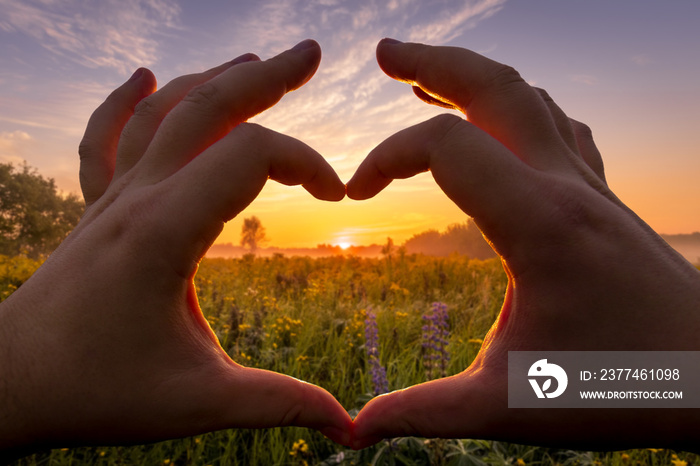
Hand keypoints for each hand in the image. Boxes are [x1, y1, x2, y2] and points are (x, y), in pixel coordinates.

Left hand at [0, 40, 349, 459]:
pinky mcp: (96, 210)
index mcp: (166, 231)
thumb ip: (279, 403)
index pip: (250, 156)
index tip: (337, 197)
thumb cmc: (96, 391)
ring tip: (251, 59)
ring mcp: (111, 199)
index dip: (306, 163)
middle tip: (308, 53)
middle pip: (206, 108)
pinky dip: (123, 102)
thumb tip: (349, 426)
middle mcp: (137, 198)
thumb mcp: (198, 402)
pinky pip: (105, 139)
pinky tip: (140, 77)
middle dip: (265, 77)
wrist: (7, 385)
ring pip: (161, 114)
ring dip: (209, 80)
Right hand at [348, 39, 699, 451]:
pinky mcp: (602, 198)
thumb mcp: (509, 406)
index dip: (385, 158)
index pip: (444, 147)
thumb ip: (424, 413)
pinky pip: (558, 127)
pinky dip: (517, 108)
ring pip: (530, 98)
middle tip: (385, 52)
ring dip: (475, 78)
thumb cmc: (621, 389)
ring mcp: (591, 186)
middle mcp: (567, 187)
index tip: (354, 196)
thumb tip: (353, 430)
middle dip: (432, 62)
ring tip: (428, 78)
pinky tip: (499, 126)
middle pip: (495, 87)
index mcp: (538, 224)